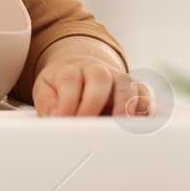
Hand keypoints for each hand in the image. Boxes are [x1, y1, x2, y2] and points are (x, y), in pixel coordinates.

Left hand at [31, 43, 151, 117]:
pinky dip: (144, 107)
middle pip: (99, 77)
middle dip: (93, 101)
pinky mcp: (134, 89)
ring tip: (121, 121)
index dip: (67, 101)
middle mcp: (97, 70)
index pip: (70, 79)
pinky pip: (143, 94)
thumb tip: (56, 116)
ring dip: (125, 103)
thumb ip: (47, 102)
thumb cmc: (61, 84)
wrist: (82, 69)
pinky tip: (140, 121)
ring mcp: (118, 78)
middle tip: (87, 122)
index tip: (63, 119)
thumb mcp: (45, 89)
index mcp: (72, 68)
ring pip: (125, 84)